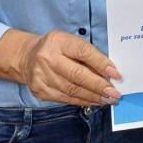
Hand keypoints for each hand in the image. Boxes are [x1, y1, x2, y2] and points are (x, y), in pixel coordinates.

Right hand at [0, 29, 120, 105]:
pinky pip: (65, 99)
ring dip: (93, 96)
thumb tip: (108, 71)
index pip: (83, 52)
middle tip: (115, 93)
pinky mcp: (40, 91)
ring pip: (72, 90)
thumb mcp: (68, 42)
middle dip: (98, 86)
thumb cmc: (55, 47)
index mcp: (58, 41)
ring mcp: (41, 76)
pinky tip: (94, 101)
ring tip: (108, 99)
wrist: (26, 57)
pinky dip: (82, 101)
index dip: (101, 63)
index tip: (116, 74)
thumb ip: (86, 54)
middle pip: (77, 75)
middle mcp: (48, 58)